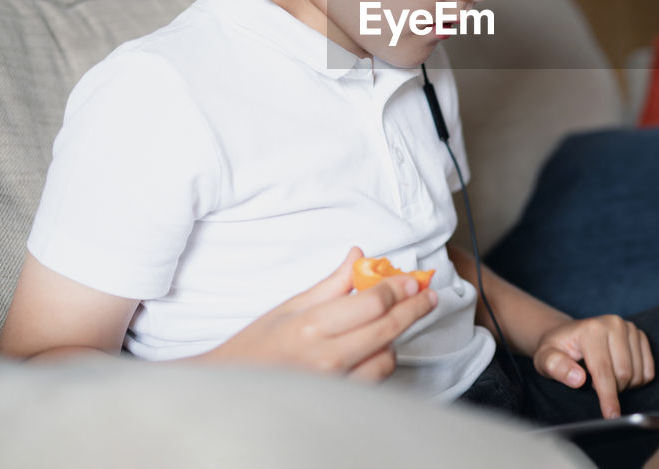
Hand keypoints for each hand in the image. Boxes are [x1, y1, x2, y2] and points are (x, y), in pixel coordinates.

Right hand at [195, 247, 436, 380]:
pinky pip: (374, 381)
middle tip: (427, 296)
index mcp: (311, 327)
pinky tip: (372, 350)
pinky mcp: (339, 403)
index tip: (413, 279)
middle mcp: (326, 358)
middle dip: (413, 308)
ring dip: (392, 339)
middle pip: (387, 329)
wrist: (231, 391)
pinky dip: (379, 363)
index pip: (372, 303)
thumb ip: (331, 284)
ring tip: (384, 326)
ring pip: (386, 358)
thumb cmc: (255, 347)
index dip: (399, 288)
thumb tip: (358, 255)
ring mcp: (334, 385)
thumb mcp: (289, 307)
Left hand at [532, 315, 654, 417]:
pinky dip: (636, 380)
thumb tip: (578, 379)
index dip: (608, 397)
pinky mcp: (639, 335)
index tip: (611, 416)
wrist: (567, 335)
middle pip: (624, 374)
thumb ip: (557, 367)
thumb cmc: (556, 349)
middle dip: (612, 390)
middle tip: (593, 385)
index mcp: (592, 329)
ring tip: (604, 377)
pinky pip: (648, 370)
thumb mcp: (545, 359)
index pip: (603, 371)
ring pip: (638, 374)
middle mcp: (614, 324)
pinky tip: (618, 374)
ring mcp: (629, 328)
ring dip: (624, 386)